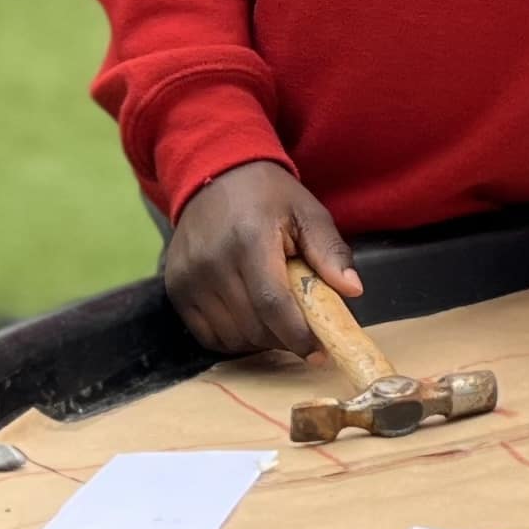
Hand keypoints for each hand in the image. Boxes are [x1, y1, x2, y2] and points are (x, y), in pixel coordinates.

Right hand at [164, 159, 358, 361]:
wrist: (216, 176)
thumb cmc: (268, 196)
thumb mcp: (308, 213)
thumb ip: (330, 251)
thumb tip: (353, 289)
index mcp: (249, 239)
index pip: (272, 303)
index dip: (297, 335)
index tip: (319, 352)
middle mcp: (212, 262)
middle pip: (253, 326)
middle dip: (284, 338)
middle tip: (304, 332)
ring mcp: (188, 278)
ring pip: (232, 336)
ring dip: (261, 340)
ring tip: (278, 320)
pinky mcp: (176, 290)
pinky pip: (208, 335)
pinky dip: (234, 338)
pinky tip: (251, 319)